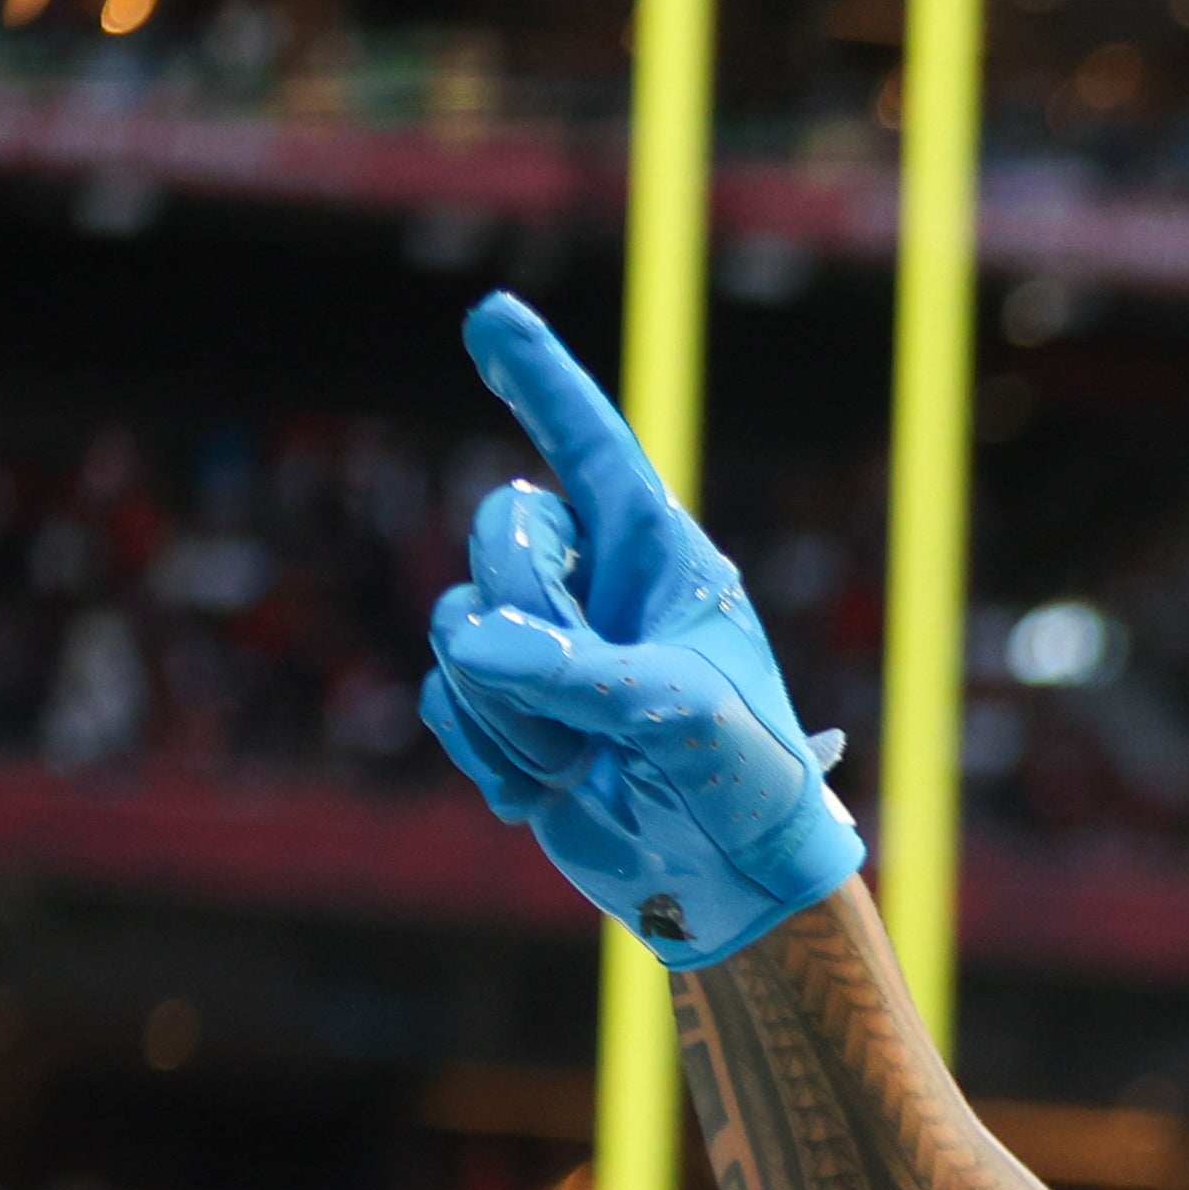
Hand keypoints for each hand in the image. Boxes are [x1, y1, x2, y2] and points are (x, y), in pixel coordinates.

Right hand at [417, 290, 863, 968]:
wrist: (730, 877)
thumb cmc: (743, 778)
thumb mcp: (682, 717)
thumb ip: (580, 674)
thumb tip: (473, 647)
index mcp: (658, 557)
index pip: (590, 445)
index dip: (540, 378)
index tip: (491, 312)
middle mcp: (591, 587)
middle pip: (498, 535)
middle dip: (525, 612)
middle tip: (584, 696)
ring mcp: (542, 648)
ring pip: (455, 630)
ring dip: (511, 712)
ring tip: (586, 762)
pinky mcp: (506, 711)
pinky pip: (445, 703)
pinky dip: (490, 754)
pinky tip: (552, 793)